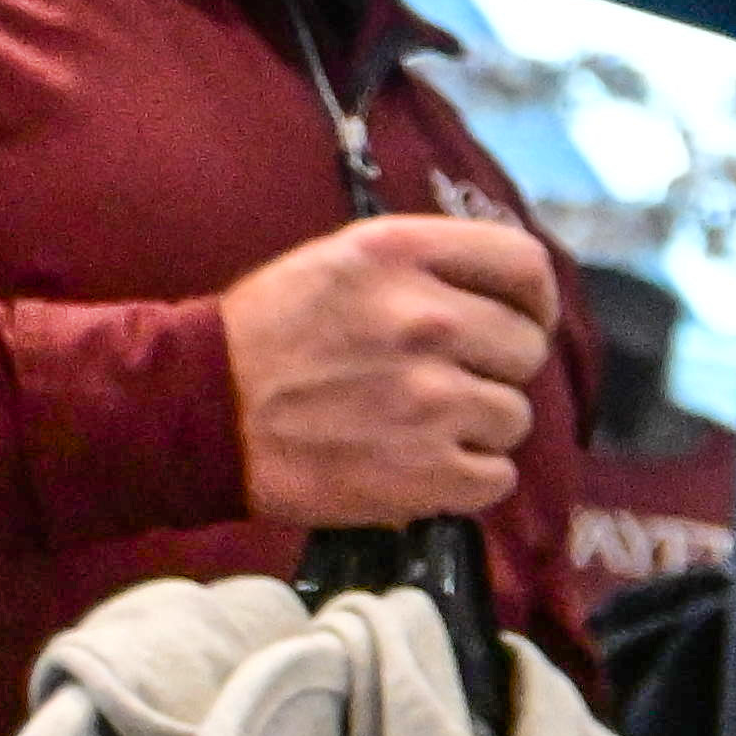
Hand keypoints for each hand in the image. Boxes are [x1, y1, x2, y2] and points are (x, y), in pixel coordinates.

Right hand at [224, 215, 560, 527]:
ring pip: (515, 416)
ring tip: (420, 425)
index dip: (533, 299)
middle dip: (495, 367)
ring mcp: (430, 399)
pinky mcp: (426, 471)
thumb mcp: (343, 261)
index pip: (525, 266)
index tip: (520, 318)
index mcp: (402, 255)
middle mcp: (426, 320)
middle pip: (527, 347)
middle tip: (447, 379)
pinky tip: (424, 465)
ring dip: (479, 426)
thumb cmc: (270, 333)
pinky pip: (497, 477)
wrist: (202, 413)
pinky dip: (469, 479)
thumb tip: (507, 290)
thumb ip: (426, 265)